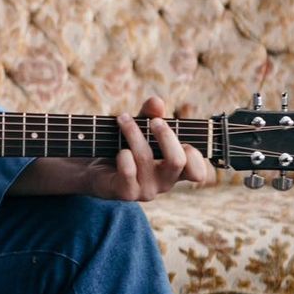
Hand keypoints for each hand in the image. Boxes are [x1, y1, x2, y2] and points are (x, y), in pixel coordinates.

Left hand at [88, 95, 213, 201]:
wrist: (95, 169)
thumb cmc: (125, 147)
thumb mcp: (141, 128)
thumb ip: (150, 115)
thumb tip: (156, 101)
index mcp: (175, 171)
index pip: (198, 172)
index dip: (194, 155)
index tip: (181, 137)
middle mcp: (164, 183)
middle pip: (177, 161)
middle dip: (165, 135)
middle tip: (154, 121)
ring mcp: (146, 190)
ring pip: (146, 158)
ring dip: (134, 133)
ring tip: (123, 119)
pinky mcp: (126, 193)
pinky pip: (128, 171)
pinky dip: (123, 155)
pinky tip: (119, 149)